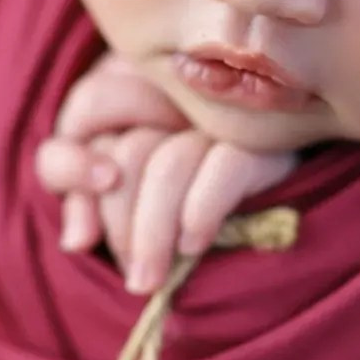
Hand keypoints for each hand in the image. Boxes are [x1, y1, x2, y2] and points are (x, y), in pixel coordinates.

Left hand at [34, 54, 295, 293]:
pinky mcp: (265, 142)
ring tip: (153, 278)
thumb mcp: (122, 191)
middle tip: (132, 275)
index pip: (91, 105)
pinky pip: (224, 169)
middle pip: (130, 151)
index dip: (73, 168)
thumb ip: (86, 199)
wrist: (285, 207)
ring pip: (169, 165)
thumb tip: (77, 240)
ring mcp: (223, 115)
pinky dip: (200, 212)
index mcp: (143, 81)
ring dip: (153, 233)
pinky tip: (193, 244)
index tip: (81, 236)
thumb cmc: (186, 196)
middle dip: (120, 222)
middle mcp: (181, 88)